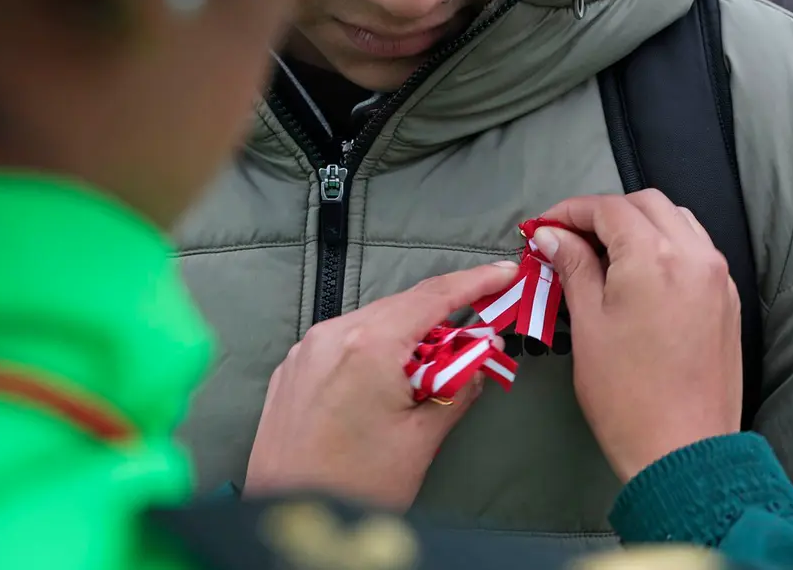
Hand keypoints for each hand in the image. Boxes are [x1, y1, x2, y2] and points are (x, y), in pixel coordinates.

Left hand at [243, 262, 518, 510]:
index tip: (506, 272)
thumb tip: (483, 355)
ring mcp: (306, 350)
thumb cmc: (357, 485)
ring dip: (408, 334)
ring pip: (371, 323)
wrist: (286, 519)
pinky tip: (389, 375)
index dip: (475, 282)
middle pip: (402, 307)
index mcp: (370, 344)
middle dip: (443, 314)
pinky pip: (343, 342)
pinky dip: (374, 348)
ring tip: (436, 363)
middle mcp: (333, 334)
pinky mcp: (291, 369)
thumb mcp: (421, 439)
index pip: (434, 296)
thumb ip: (459, 387)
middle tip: (481, 328)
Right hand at [536, 190, 741, 481]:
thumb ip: (573, 268)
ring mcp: (717, 277)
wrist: (684, 450)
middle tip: (568, 239)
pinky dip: (665, 244)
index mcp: (654, 257)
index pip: (608, 209)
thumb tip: (553, 236)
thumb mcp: (588, 324)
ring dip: (638, 223)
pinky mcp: (727, 300)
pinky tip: (639, 273)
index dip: (569, 211)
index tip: (543, 227)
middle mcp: (694, 255)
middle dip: (604, 213)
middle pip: (646, 204)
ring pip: (677, 220)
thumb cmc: (625, 394)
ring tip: (603, 253)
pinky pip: (696, 249)